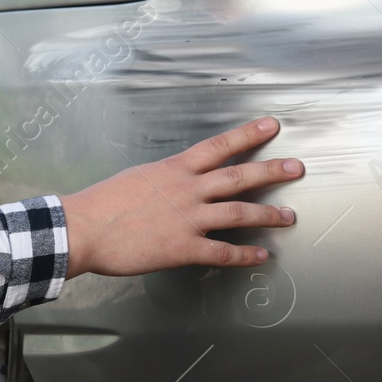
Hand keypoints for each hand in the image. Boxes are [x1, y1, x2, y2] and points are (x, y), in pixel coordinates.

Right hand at [59, 116, 302, 278]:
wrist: (84, 228)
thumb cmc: (104, 202)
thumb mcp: (138, 177)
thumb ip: (165, 179)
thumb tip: (179, 180)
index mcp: (175, 169)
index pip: (220, 146)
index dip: (248, 134)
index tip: (271, 125)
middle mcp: (187, 190)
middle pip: (239, 176)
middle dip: (272, 171)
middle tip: (297, 167)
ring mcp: (188, 219)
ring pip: (238, 213)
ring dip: (268, 215)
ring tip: (289, 217)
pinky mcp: (183, 248)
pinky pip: (222, 252)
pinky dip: (245, 255)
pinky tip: (261, 256)